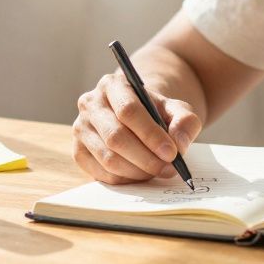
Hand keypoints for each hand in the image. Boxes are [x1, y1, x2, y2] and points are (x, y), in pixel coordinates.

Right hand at [72, 72, 202, 184]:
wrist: (136, 116)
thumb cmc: (155, 112)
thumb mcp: (176, 109)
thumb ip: (185, 121)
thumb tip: (179, 144)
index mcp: (113, 85)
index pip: (128, 111)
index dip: (151, 135)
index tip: (172, 153)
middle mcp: (90, 103)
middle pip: (116, 137)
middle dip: (146, 158)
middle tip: (169, 169)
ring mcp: (81, 128)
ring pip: (108, 158)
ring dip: (137, 171)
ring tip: (158, 171)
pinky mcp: (78, 151)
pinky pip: (101, 173)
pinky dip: (125, 179)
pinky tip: (140, 174)